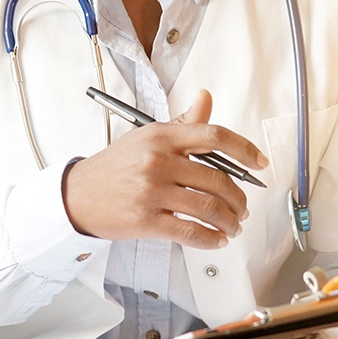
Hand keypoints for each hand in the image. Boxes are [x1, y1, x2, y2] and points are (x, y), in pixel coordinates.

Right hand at [62, 90, 265, 248]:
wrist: (77, 195)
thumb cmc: (114, 167)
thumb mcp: (146, 137)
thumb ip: (182, 123)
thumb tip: (206, 98)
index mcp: (161, 136)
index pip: (213, 136)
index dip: (244, 149)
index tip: (259, 162)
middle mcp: (158, 161)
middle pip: (217, 179)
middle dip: (238, 198)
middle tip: (242, 208)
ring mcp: (152, 191)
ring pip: (209, 208)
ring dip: (229, 221)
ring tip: (232, 226)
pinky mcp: (146, 219)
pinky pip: (190, 231)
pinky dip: (210, 238)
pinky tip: (217, 240)